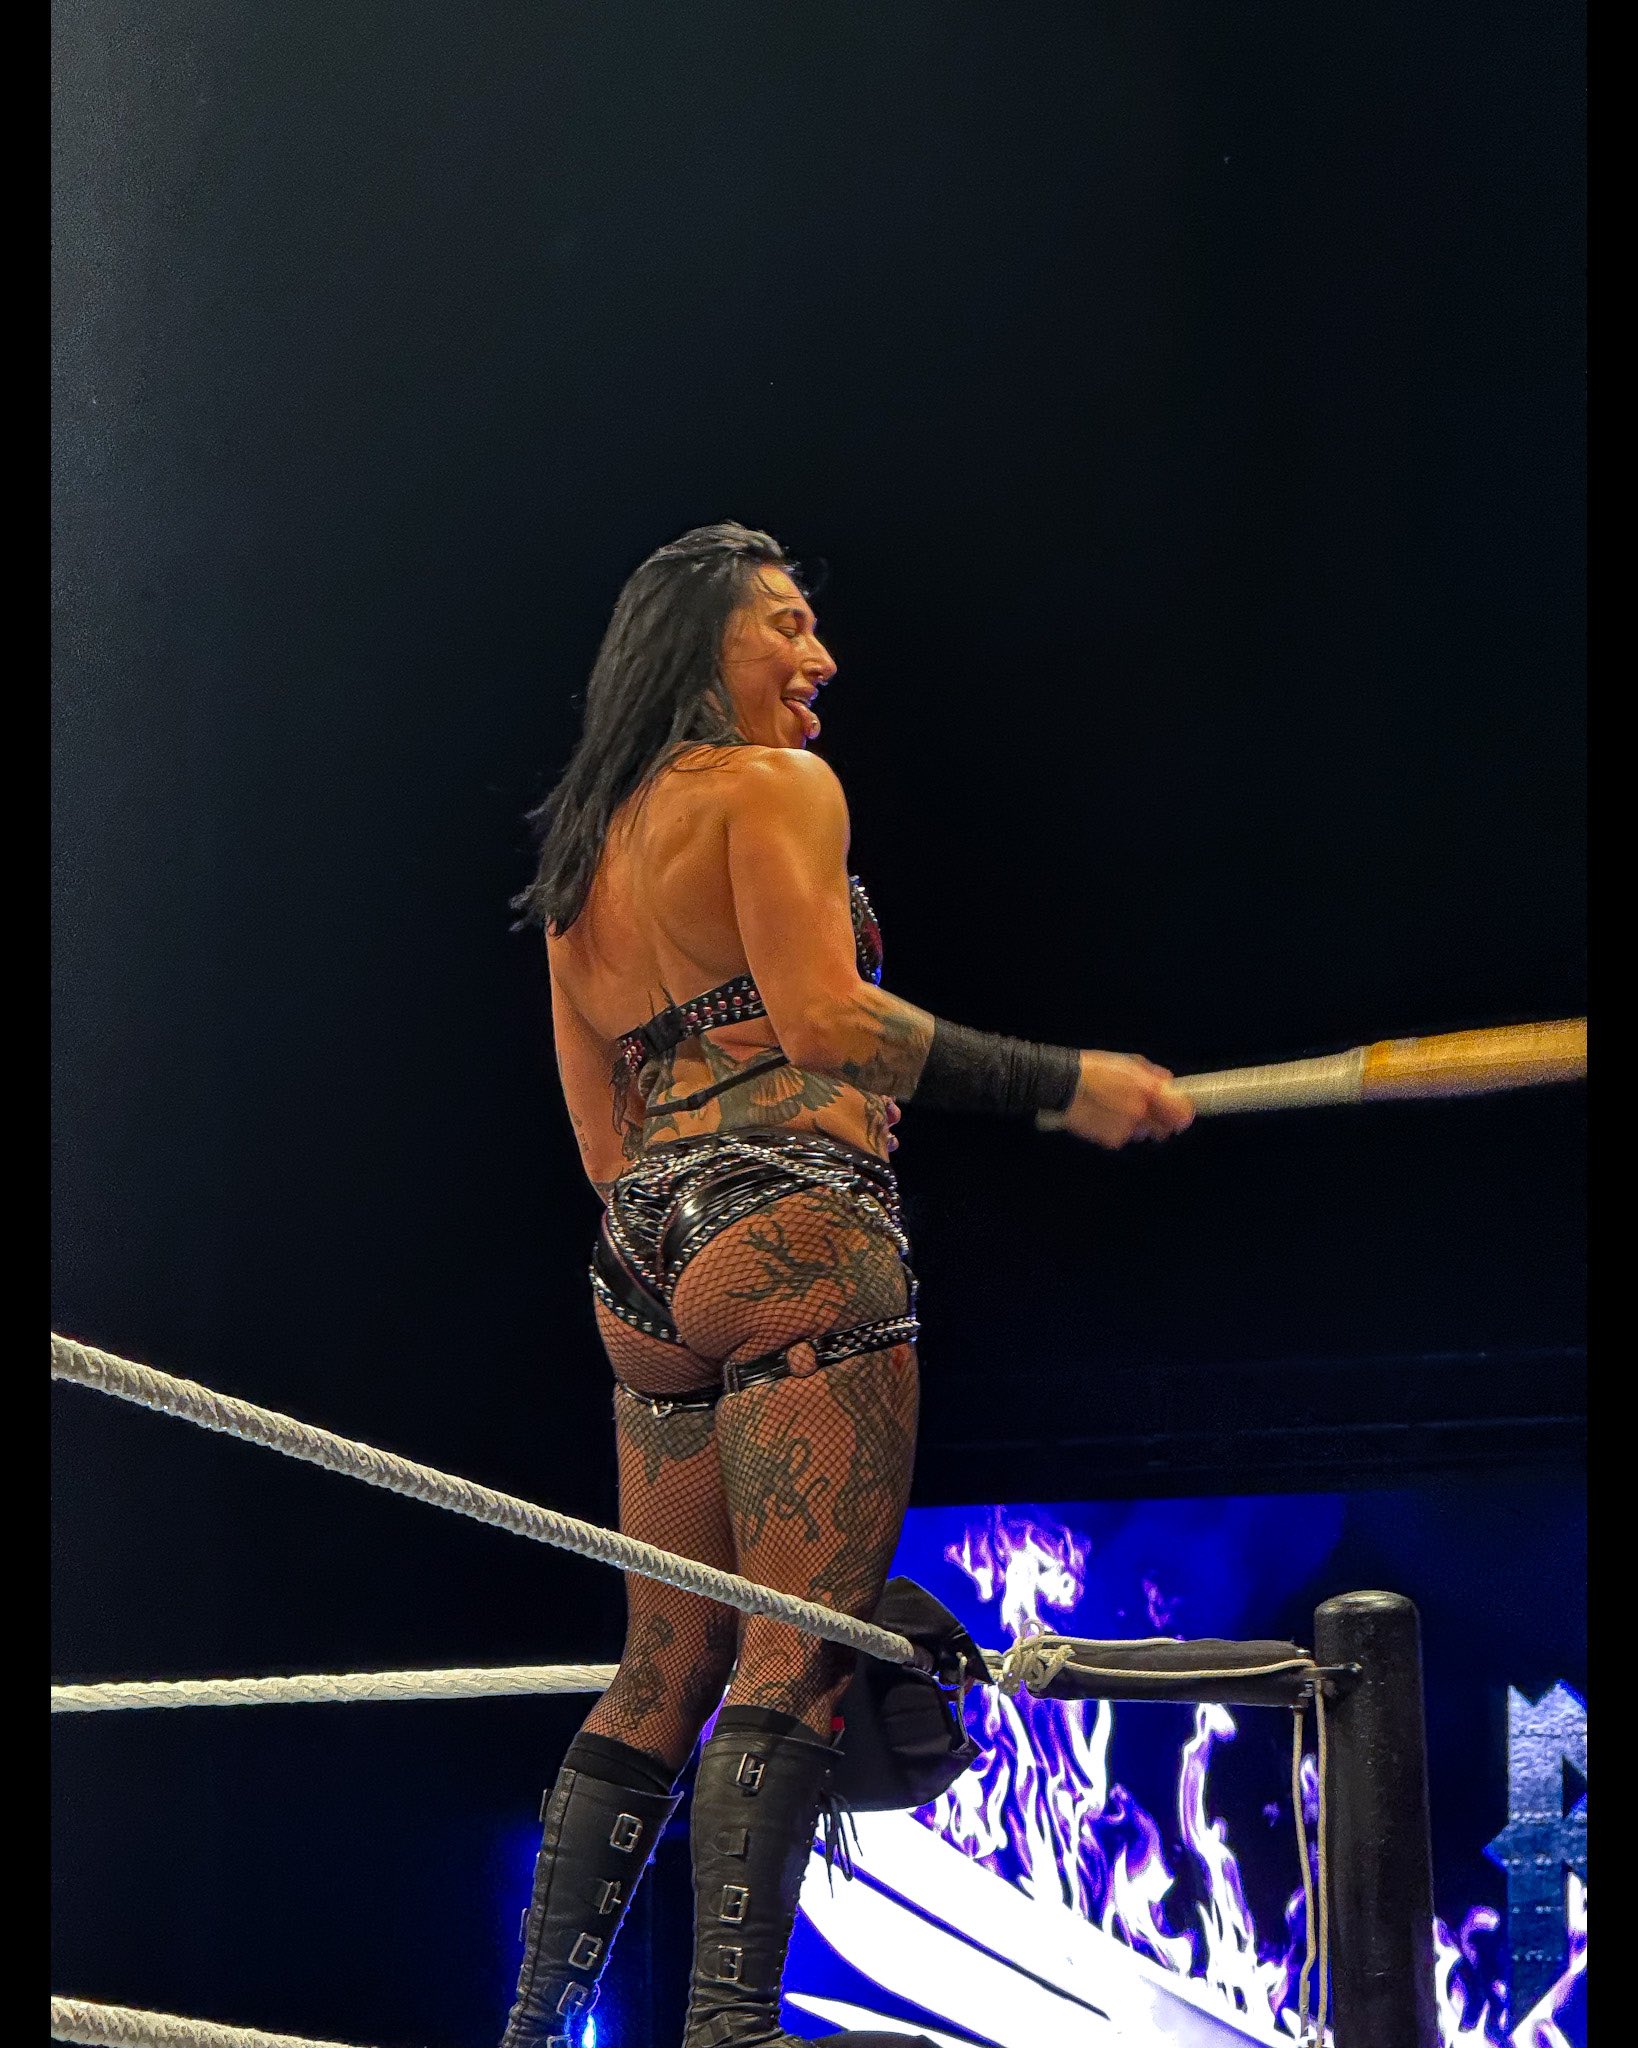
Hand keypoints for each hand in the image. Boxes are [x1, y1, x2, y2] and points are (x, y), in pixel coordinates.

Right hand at [1057, 1050, 1194, 1147]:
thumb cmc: (1095, 1069)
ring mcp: (1127, 1128)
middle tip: (1146, 1111)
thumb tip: (1170, 1083)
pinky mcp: (1112, 1139)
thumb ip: (1154, 1075)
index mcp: (1149, 1090)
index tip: (1181, 1113)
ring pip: (1143, 1133)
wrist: (1063, 1085)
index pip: (1182, 1112)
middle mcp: (1142, 1112)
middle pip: (1165, 1129)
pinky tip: (1105, 1115)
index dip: (1183, 1113)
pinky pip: (1124, 1137)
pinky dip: (1119, 1129)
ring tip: (1118, 1109)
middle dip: (1160, 1121)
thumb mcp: (1128, 1062)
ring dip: (1138, 1125)